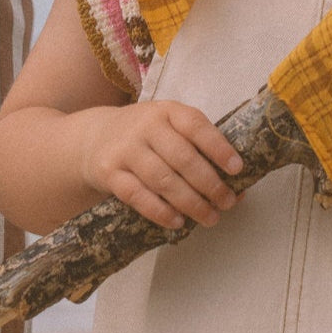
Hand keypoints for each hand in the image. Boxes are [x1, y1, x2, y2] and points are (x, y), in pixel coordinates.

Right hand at [78, 101, 243, 229]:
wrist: (94, 138)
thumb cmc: (145, 137)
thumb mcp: (169, 128)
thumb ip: (199, 151)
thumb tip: (238, 189)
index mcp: (167, 111)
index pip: (196, 126)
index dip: (218, 147)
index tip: (237, 169)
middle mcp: (145, 126)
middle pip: (182, 158)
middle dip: (209, 184)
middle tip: (226, 202)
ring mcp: (125, 149)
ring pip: (163, 180)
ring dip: (190, 202)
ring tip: (209, 217)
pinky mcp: (109, 172)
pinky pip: (138, 196)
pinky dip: (160, 211)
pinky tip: (177, 222)